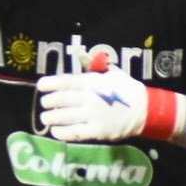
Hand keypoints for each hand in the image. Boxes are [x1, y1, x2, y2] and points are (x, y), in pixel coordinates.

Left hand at [36, 63, 178, 142]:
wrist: (145, 110)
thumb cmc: (126, 89)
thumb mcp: (112, 72)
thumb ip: (94, 65)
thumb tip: (80, 53)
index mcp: (93, 82)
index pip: (67, 82)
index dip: (51, 83)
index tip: (40, 86)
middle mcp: (90, 98)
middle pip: (63, 100)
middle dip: (50, 102)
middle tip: (44, 103)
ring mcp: (93, 116)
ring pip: (66, 117)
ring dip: (52, 118)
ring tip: (45, 119)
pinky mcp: (97, 131)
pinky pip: (75, 133)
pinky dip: (63, 133)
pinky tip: (55, 132)